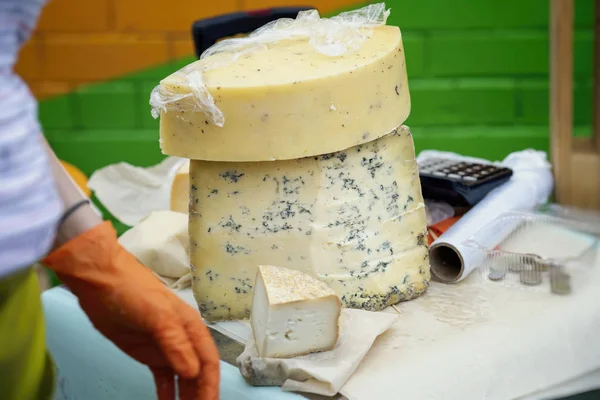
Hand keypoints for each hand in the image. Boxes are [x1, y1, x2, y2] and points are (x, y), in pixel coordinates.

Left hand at [43, 221, 219, 399]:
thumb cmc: (134, 291)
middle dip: (200, 394)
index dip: (210, 386)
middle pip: (198, 373)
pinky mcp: (147, 353)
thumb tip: (192, 373)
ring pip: (183, 378)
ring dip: (186, 396)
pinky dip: (167, 393)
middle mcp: (183, 339)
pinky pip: (163, 378)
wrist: (102, 281)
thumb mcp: (158, 316)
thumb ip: (176, 344)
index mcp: (191, 328)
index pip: (208, 363)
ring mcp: (165, 347)